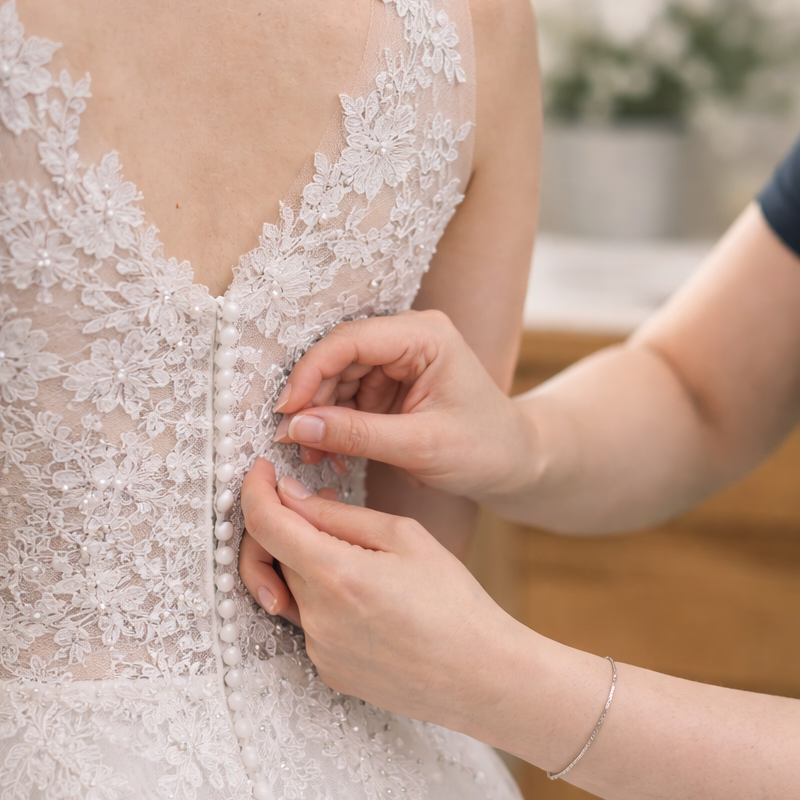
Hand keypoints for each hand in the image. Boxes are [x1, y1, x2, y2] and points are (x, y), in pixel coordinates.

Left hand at [238, 458, 525, 728]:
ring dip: (310, 565)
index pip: (265, 524)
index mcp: (336, 575)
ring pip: (292, 589)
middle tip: (325, 508)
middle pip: (276, 556)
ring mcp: (319, 649)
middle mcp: (317, 618)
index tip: (261, 472)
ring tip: (361, 560)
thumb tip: (289, 496)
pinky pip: (310, 622)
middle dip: (291, 527)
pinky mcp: (327, 670)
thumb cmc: (454, 602)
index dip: (255, 491)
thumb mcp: (405, 537)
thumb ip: (338, 514)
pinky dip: (326, 601)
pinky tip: (371, 602)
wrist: (480, 675)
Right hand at [271, 309, 539, 502]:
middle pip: (339, 357)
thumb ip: (358, 434)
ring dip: (319, 415)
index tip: (286, 410)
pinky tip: (328, 452)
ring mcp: (398, 360)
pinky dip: (334, 424)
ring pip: (337, 378)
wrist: (513, 464)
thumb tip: (296, 426)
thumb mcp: (420, 446)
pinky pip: (347, 397)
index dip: (311, 372)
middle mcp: (408, 337)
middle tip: (290, 440)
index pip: (351, 340)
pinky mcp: (391, 384)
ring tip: (310, 454)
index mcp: (425, 335)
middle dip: (312, 398)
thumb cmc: (484, 449)